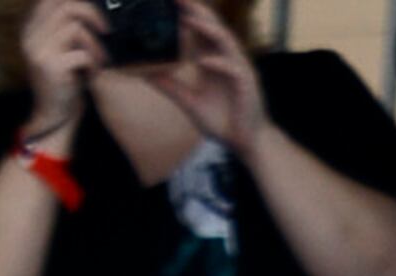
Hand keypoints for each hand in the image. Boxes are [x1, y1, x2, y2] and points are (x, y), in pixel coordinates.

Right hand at [15, 0, 101, 142]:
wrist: (53, 115)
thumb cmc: (62, 79)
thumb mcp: (59, 46)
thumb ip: (64, 23)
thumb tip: (83, 3)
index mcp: (30, 31)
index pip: (49, 0)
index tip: (91, 10)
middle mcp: (31, 39)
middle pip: (66, 7)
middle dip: (91, 13)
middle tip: (105, 28)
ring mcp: (39, 52)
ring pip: (76, 28)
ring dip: (93, 43)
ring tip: (98, 58)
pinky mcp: (52, 67)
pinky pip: (82, 52)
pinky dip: (92, 62)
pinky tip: (91, 73)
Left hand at [167, 0, 266, 141]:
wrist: (245, 141)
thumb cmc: (222, 120)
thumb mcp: (190, 103)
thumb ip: (172, 87)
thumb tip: (149, 74)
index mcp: (214, 60)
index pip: (201, 32)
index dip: (187, 16)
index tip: (170, 4)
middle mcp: (226, 59)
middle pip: (213, 28)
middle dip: (197, 11)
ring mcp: (237, 68)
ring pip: (225, 41)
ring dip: (208, 29)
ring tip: (190, 19)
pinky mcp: (245, 83)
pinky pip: (232, 68)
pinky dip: (218, 63)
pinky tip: (203, 61)